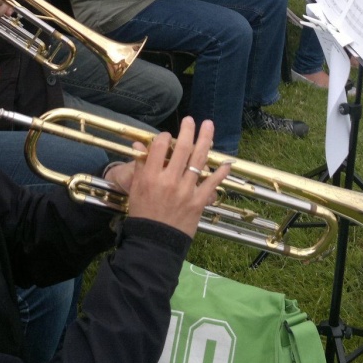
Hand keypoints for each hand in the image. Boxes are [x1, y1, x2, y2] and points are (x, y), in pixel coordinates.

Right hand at [124, 117, 231, 237]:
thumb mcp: (136, 189)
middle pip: (181, 148)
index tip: (167, 136)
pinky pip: (211, 183)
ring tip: (208, 125)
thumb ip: (140, 166)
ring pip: (198, 159)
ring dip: (205, 139)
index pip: (159, 146)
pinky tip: (226, 162)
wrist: (154, 242)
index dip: (165, 137)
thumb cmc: (143, 215)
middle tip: (190, 120)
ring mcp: (185, 190)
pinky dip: (220, 172)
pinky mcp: (198, 202)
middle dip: (187, 130)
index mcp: (150, 176)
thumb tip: (140, 145)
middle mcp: (169, 180)